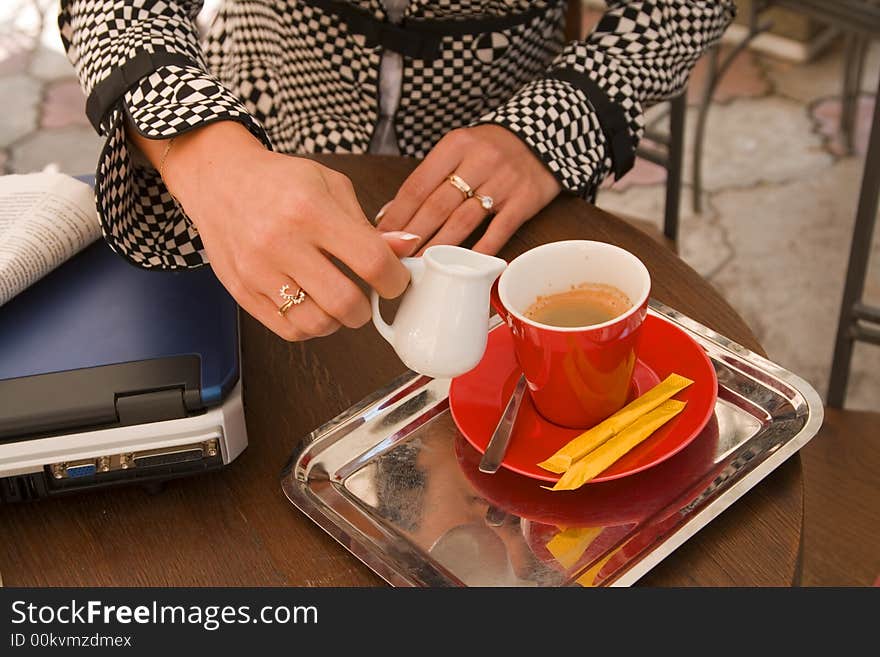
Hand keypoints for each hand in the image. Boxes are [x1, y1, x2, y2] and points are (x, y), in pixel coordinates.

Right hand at [129, 121, 412, 341]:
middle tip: (366, 296)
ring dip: (338, 320)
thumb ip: (368, 224)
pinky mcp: (242, 292)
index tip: (395, 280)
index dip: (394, 279)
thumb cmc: (279, 181)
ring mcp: (258, 271)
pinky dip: (311, 326)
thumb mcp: (330, 185)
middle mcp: (281, 242)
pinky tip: (313, 306)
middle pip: (345, 302)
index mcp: (310, 210)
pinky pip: (289, 330)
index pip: (371, 261)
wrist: (220, 180)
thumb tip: (405, 248)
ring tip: (337, 300)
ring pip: (317, 324)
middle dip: (367, 308)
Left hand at [376, 124, 561, 254]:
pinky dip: (480, 250)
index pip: (418, 184)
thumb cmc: (492, 148)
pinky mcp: (525, 200)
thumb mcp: (459, 149)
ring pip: (463, 221)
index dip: (397, 214)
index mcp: (456, 145)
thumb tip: (391, 213)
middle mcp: (479, 160)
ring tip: (420, 265)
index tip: (382, 236)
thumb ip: (429, 178)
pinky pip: (498, 231)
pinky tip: (464, 266)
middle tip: (396, 258)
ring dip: (439, 246)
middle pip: (437, 206)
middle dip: (413, 235)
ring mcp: (503, 182)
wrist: (544, 136)